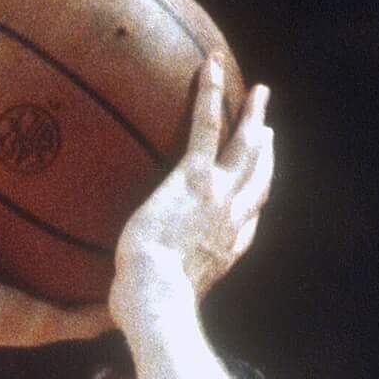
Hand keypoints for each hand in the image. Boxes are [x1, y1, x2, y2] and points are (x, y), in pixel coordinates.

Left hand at [112, 60, 274, 313]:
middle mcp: (233, 221)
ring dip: (254, 116)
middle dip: (267, 153)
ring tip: (260, 92)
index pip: (249, 221)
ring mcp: (219, 196)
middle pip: (259, 180)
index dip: (257, 199)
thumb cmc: (145, 310)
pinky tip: (212, 65)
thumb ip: (137, 300)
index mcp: (226, 251)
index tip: (259, 185)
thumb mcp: (146, 306)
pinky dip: (212, 93)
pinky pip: (208, 125)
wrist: (154, 297)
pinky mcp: (196, 177)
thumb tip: (110, 312)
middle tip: (269, 129)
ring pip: (246, 148)